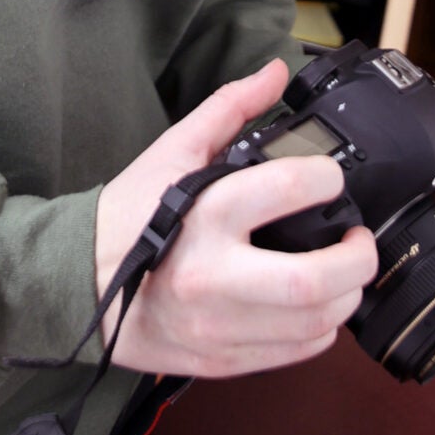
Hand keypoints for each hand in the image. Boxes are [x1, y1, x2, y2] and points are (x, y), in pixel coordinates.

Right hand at [93, 59, 378, 378]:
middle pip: (312, 280)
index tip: (331, 178)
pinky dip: (321, 329)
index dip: (326, 178)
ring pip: (314, 324)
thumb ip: (228, 110)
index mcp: (202, 215)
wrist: (76, 285)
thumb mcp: (171, 152)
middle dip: (356, 258)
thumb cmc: (126, 218)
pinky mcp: (221, 360)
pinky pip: (295, 353)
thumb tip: (275, 73)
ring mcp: (217, 326)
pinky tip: (315, 305)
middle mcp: (212, 276)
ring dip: (346, 296)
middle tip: (358, 238)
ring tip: (341, 271)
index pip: (286, 189)